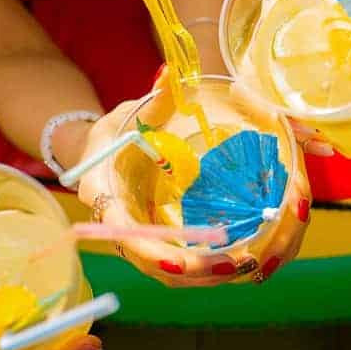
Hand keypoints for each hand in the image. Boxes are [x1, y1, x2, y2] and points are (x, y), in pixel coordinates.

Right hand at [77, 68, 312, 285]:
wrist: (107, 153)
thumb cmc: (121, 131)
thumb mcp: (133, 113)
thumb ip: (153, 101)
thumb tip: (170, 75)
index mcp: (103, 192)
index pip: (122, 229)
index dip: (149, 249)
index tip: (177, 261)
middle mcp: (119, 224)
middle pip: (152, 262)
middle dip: (193, 270)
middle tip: (234, 263)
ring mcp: (141, 239)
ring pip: (171, 273)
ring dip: (207, 275)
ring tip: (247, 264)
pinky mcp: (162, 243)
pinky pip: (184, 267)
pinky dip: (210, 269)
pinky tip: (243, 261)